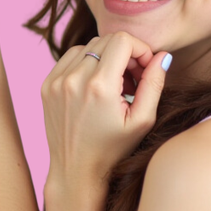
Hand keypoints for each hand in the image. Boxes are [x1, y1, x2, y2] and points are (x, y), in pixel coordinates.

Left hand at [41, 31, 170, 196]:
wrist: (76, 170)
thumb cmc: (113, 150)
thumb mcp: (142, 120)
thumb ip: (154, 84)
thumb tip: (163, 55)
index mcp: (99, 86)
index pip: (123, 40)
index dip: (140, 50)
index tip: (144, 70)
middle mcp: (74, 79)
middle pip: (106, 40)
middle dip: (125, 54)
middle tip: (131, 81)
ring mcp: (56, 81)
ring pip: (88, 46)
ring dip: (105, 58)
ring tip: (114, 86)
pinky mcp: (47, 85)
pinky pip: (71, 58)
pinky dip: (86, 64)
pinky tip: (95, 86)